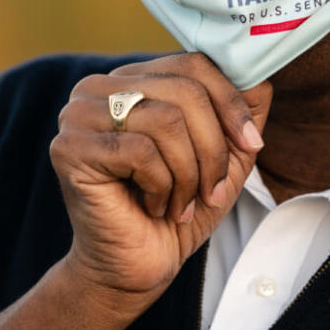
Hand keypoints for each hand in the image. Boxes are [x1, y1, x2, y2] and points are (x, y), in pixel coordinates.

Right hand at [51, 53, 271, 299]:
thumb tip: (259, 77)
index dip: (231, 102)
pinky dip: (162, 186)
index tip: (250, 144)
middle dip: (213, 148)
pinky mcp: (69, 148)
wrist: (136, 266)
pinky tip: (153, 205)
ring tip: (182, 202)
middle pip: (184, 90)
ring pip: (166, 120)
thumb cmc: (178, 208)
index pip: (192, 63)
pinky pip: (141, 151)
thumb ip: (242, 112)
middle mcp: (99, 88)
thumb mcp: (225, 156)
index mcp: (132, 79)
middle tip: (213, 190)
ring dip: (189, 173)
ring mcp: (78, 114)